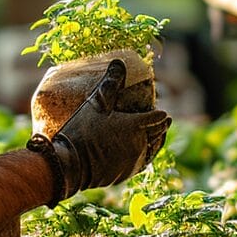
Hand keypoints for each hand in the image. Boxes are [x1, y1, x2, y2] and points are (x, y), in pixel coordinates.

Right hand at [27, 59, 170, 204]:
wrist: (70, 165)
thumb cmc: (83, 131)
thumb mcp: (95, 103)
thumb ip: (110, 83)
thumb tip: (119, 63)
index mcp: (136, 126)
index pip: (157, 118)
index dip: (160, 115)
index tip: (163, 112)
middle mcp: (140, 144)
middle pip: (158, 134)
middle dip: (163, 127)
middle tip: (166, 121)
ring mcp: (134, 161)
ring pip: (153, 150)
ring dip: (156, 142)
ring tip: (158, 137)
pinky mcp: (125, 174)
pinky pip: (141, 164)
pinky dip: (145, 156)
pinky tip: (142, 154)